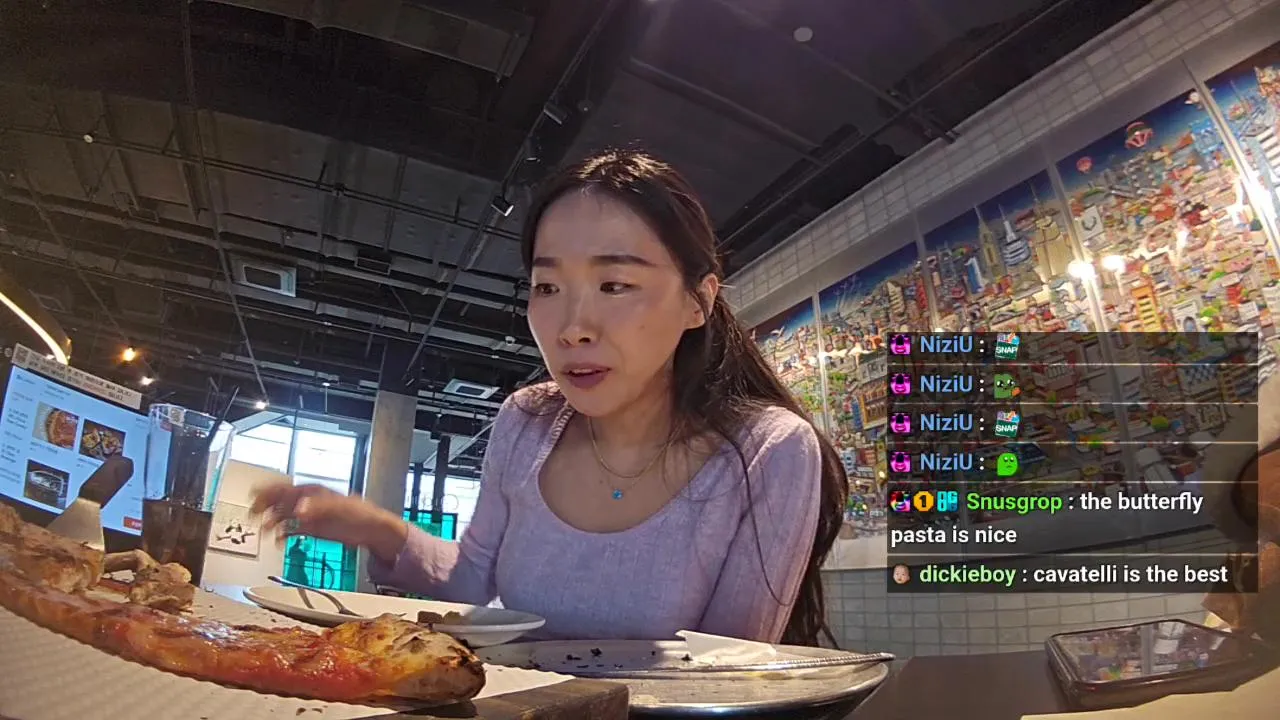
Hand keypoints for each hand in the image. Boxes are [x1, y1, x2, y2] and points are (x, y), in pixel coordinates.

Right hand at [250, 483, 407, 564]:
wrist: (372, 530)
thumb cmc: (360, 513)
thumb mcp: (339, 508)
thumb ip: (318, 508)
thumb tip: (298, 510)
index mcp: (313, 492)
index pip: (285, 488)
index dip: (268, 492)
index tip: (254, 496)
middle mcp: (308, 502)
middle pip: (280, 501)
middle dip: (264, 506)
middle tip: (252, 514)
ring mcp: (309, 516)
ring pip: (283, 516)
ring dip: (271, 522)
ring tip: (264, 530)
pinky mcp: (312, 529)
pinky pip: (292, 530)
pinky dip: (283, 535)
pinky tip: (278, 541)